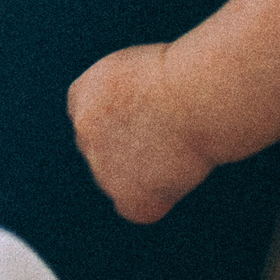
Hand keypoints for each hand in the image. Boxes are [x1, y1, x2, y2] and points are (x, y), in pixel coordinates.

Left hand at [69, 42, 217, 224]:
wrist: (198, 97)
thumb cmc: (186, 75)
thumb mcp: (139, 70)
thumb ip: (122, 98)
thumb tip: (133, 127)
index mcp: (82, 95)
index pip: (94, 121)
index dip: (126, 124)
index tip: (153, 118)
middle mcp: (83, 132)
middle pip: (105, 152)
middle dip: (132, 149)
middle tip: (173, 133)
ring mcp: (102, 167)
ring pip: (121, 180)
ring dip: (147, 173)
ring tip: (180, 147)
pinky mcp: (127, 196)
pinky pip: (136, 209)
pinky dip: (157, 200)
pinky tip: (176, 175)